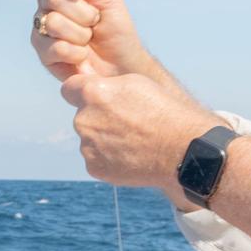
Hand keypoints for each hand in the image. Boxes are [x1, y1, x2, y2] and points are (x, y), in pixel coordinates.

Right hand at [32, 0, 153, 80]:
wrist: (123, 64)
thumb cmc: (117, 31)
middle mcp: (48, 6)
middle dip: (83, 13)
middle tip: (94, 23)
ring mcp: (43, 29)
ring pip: (53, 22)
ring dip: (81, 35)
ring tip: (88, 40)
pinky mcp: (44, 54)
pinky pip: (56, 47)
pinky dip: (77, 53)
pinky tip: (82, 56)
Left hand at [61, 73, 219, 202]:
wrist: (181, 149)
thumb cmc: (164, 112)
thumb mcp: (137, 83)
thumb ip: (106, 84)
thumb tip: (89, 88)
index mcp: (92, 93)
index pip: (69, 89)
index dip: (84, 93)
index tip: (98, 99)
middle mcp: (83, 120)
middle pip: (82, 116)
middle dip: (98, 118)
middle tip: (128, 124)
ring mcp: (87, 146)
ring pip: (90, 139)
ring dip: (104, 139)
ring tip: (134, 142)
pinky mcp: (94, 168)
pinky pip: (96, 159)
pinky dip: (109, 159)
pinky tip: (131, 156)